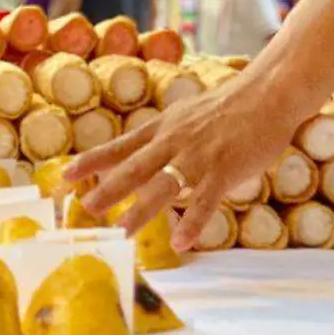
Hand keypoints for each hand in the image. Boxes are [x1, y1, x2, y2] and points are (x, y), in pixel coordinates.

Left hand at [65, 73, 311, 248]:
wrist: (268, 93)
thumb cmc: (231, 106)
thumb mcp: (188, 116)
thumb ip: (168, 137)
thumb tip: (148, 156)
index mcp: (164, 128)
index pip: (121, 145)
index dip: (92, 161)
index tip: (65, 175)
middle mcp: (175, 141)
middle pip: (135, 168)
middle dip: (108, 190)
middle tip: (85, 210)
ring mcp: (199, 156)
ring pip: (164, 185)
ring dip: (141, 210)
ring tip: (122, 232)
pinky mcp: (224, 169)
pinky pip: (205, 200)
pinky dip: (193, 222)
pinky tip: (180, 241)